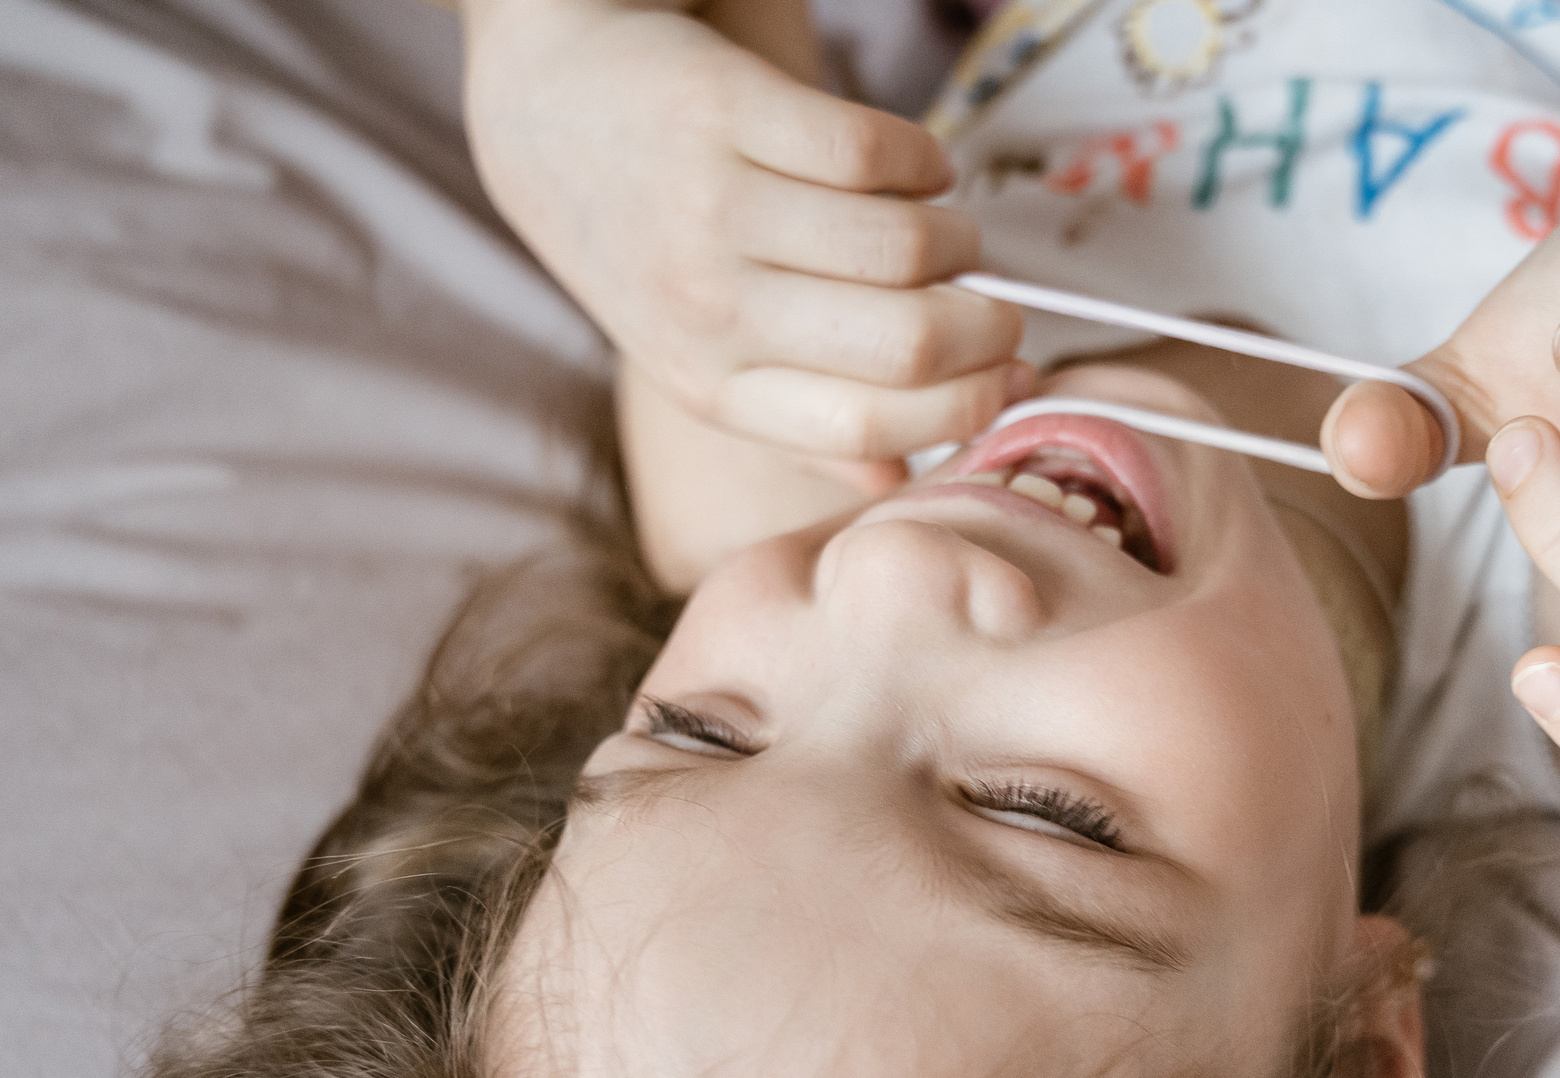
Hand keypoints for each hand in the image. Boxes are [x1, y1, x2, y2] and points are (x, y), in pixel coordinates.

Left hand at [459, 0, 1027, 466]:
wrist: (550, 111)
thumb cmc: (651, 242)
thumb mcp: (700, 356)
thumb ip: (796, 422)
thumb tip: (899, 484)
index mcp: (712, 387)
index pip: (871, 427)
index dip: (967, 404)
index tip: (1009, 376)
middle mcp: (708, 306)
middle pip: (907, 342)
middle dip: (988, 325)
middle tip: (996, 304)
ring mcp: (711, 206)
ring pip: (904, 244)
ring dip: (957, 236)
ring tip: (948, 233)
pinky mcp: (725, 112)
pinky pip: (873, 149)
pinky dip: (922, 159)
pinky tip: (913, 168)